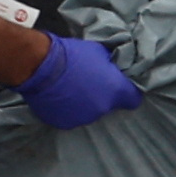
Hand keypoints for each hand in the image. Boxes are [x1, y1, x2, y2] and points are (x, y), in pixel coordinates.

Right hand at [19, 33, 144, 130]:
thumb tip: (112, 69)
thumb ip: (110, 65)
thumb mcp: (99, 52)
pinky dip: (68, 109)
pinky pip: (71, 116)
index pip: (133, 99)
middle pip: (109, 105)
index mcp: (116, 90)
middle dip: (102, 95)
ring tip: (71, 89)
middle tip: (89, 82)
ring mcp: (84, 119)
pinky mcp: (65, 124)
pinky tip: (60, 97)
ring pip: (90, 112)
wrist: (42, 66)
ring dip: (84, 103)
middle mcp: (103, 109)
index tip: (121, 86)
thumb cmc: (73, 54)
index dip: (128, 92)